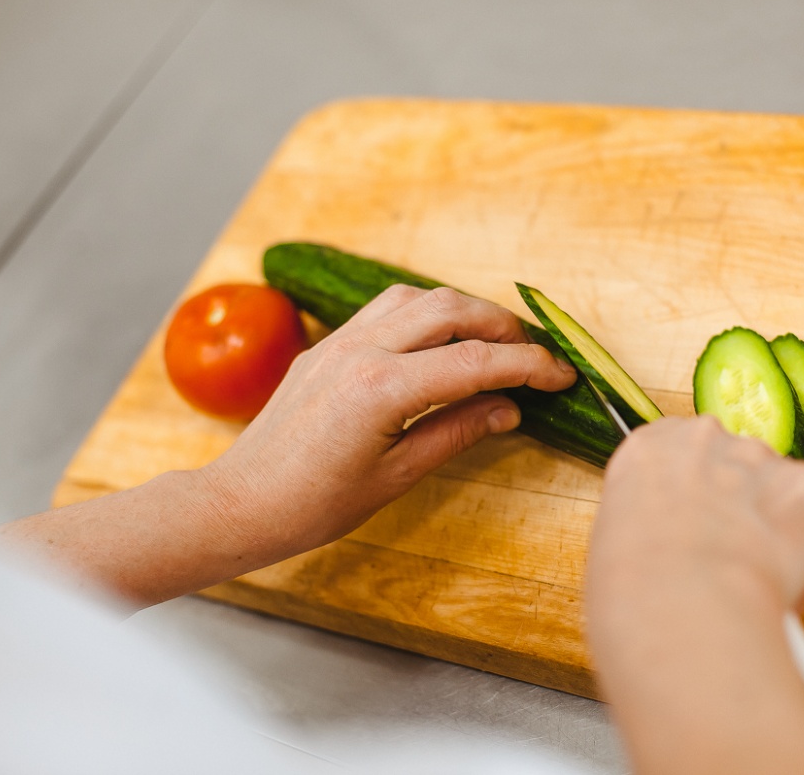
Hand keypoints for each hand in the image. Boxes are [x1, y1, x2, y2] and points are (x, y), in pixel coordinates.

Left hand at [0, 285, 574, 607]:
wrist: (241, 502)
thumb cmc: (314, 504)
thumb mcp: (396, 477)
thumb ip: (456, 433)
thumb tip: (508, 409)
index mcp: (383, 389)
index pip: (476, 362)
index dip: (529, 365)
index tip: (562, 374)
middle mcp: (361, 351)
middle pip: (450, 310)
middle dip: (501, 325)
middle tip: (533, 353)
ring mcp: (339, 342)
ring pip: (415, 297)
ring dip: (461, 311)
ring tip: (490, 341)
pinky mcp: (325, 346)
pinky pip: (383, 309)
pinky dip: (423, 314)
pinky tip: (437, 342)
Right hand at [584, 416, 803, 774]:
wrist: (684, 601)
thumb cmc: (635, 586)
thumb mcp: (616, 541)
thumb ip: (650, 520)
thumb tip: (677, 545)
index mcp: (650, 447)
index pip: (677, 451)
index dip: (689, 490)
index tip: (693, 521)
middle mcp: (705, 436)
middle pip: (728, 459)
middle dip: (733, 498)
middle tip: (726, 551)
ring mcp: (758, 455)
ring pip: (772, 483)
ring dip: (769, 517)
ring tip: (754, 571)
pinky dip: (802, 539)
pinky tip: (779, 572)